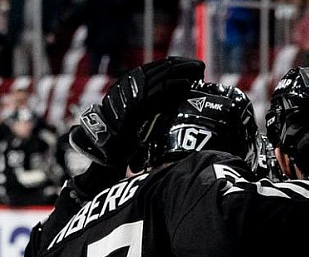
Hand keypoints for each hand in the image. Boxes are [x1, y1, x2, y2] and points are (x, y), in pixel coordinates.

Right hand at [68, 57, 204, 166]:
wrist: (109, 140)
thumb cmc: (125, 128)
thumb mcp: (138, 107)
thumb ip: (151, 98)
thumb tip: (173, 93)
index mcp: (132, 80)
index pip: (156, 67)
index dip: (175, 64)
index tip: (190, 65)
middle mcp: (132, 81)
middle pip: (162, 67)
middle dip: (182, 65)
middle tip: (199, 66)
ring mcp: (135, 89)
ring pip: (163, 74)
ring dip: (182, 71)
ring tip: (198, 71)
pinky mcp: (139, 100)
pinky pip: (160, 89)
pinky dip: (174, 84)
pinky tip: (187, 84)